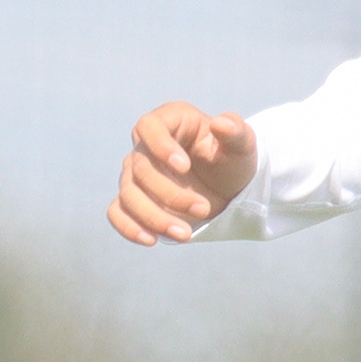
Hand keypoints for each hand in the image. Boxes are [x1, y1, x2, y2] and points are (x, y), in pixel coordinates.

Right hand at [109, 102, 257, 246]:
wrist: (227, 187)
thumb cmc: (231, 158)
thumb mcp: (243, 144)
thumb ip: (236, 131)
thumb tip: (221, 123)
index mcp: (170, 121)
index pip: (149, 126)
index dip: (160, 146)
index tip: (184, 167)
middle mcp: (146, 145)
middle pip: (141, 168)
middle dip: (171, 194)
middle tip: (204, 209)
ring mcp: (135, 174)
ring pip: (129, 194)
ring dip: (155, 217)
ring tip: (185, 234)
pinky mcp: (133, 199)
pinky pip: (117, 212)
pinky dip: (129, 227)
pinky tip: (151, 240)